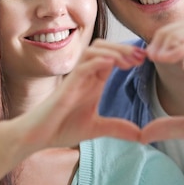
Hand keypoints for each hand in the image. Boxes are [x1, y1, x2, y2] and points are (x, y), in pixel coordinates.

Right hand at [11, 40, 144, 156]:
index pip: (112, 56)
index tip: (145, 60)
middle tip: (142, 56)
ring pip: (93, 51)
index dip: (128, 53)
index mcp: (93, 81)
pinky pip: (82, 67)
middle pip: (104, 47)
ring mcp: (75, 78)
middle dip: (124, 48)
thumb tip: (141, 135)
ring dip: (113, 51)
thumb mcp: (97, 128)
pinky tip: (111, 63)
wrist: (38, 137)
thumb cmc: (62, 127)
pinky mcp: (66, 86)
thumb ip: (117, 128)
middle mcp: (85, 75)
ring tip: (129, 61)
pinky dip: (96, 62)